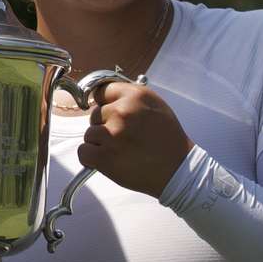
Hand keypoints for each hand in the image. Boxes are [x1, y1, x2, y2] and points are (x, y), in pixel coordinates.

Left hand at [77, 82, 193, 198]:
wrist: (178, 170)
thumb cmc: (168, 139)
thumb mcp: (155, 105)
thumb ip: (129, 98)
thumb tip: (103, 96)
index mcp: (135, 96)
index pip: (102, 92)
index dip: (105, 104)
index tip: (109, 114)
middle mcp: (122, 112)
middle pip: (94, 114)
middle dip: (105, 126)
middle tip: (123, 137)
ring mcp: (112, 134)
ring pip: (89, 134)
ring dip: (100, 143)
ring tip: (121, 150)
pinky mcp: (105, 157)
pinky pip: (84, 152)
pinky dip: (92, 158)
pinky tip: (108, 160)